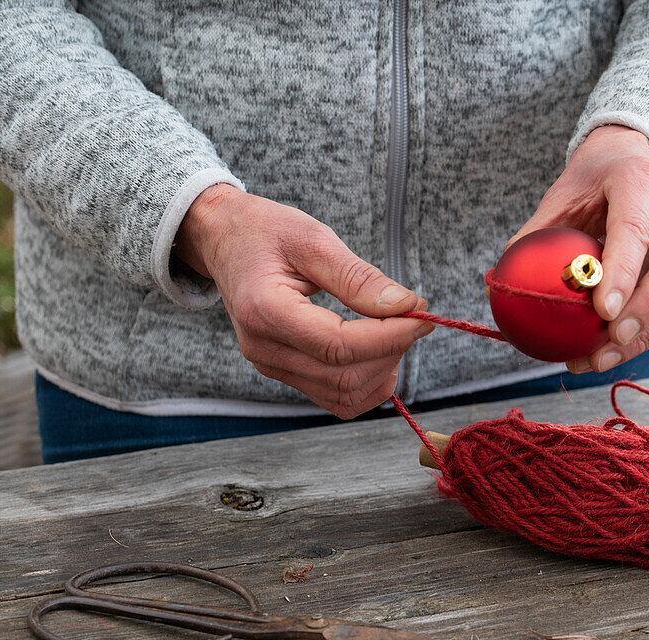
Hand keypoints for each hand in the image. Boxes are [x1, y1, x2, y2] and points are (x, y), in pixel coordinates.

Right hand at [174, 185, 433, 417]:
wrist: (226, 240)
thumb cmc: (266, 232)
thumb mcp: (313, 239)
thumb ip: (358, 277)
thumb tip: (406, 306)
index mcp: (265, 311)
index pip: (339, 346)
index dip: (389, 336)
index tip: (422, 314)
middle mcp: (263, 349)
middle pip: (344, 377)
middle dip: (391, 351)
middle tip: (414, 317)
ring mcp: (271, 366)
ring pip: (343, 395)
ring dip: (383, 370)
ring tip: (396, 331)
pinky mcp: (283, 372)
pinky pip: (334, 397)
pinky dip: (367, 383)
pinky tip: (380, 351)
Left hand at [510, 125, 648, 372]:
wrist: (629, 160)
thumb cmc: (589, 182)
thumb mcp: (559, 196)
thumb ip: (534, 236)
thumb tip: (498, 285)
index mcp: (638, 180)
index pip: (635, 228)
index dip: (623, 272)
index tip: (602, 311)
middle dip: (648, 308)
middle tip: (610, 339)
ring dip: (647, 333)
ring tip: (601, 359)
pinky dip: (647, 335)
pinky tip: (608, 353)